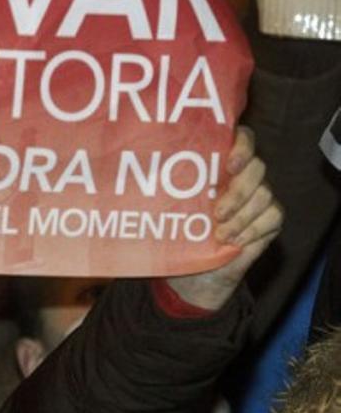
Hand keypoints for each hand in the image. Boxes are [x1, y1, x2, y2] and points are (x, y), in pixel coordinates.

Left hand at [167, 127, 282, 309]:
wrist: (193, 274)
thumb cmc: (177, 236)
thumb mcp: (164, 212)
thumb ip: (161, 192)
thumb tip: (139, 179)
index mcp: (220, 164)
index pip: (243, 138)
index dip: (243, 146)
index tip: (230, 164)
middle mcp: (243, 176)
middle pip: (257, 167)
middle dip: (238, 191)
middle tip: (217, 213)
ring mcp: (259, 196)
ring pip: (264, 193)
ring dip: (241, 216)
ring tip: (220, 234)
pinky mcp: (270, 218)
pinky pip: (273, 216)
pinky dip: (252, 229)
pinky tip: (234, 241)